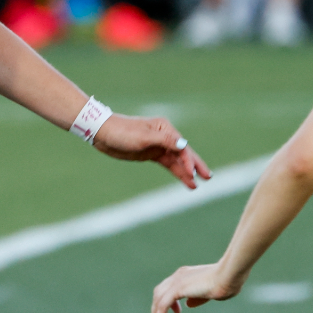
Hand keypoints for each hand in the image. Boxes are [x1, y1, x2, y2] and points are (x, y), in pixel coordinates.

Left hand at [91, 113, 208, 188]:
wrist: (103, 134)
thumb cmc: (122, 132)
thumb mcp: (143, 137)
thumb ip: (165, 141)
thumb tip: (184, 145)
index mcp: (165, 128)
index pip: (182, 146)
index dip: (189, 161)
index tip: (192, 173)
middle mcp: (165, 136)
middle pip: (184, 153)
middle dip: (196, 165)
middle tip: (208, 177)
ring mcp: (159, 145)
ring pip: (177, 160)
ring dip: (187, 172)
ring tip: (196, 185)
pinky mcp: (152, 153)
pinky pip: (169, 164)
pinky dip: (177, 171)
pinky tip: (185, 180)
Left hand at [152, 262, 239, 312]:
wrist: (228, 276)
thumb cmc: (227, 283)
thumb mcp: (210, 292)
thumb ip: (198, 298)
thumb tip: (188, 304)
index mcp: (186, 274)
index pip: (169, 286)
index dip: (169, 300)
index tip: (177, 312)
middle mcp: (179, 276)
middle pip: (159, 291)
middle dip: (158, 307)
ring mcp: (177, 281)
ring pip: (158, 298)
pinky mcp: (178, 289)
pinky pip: (163, 304)